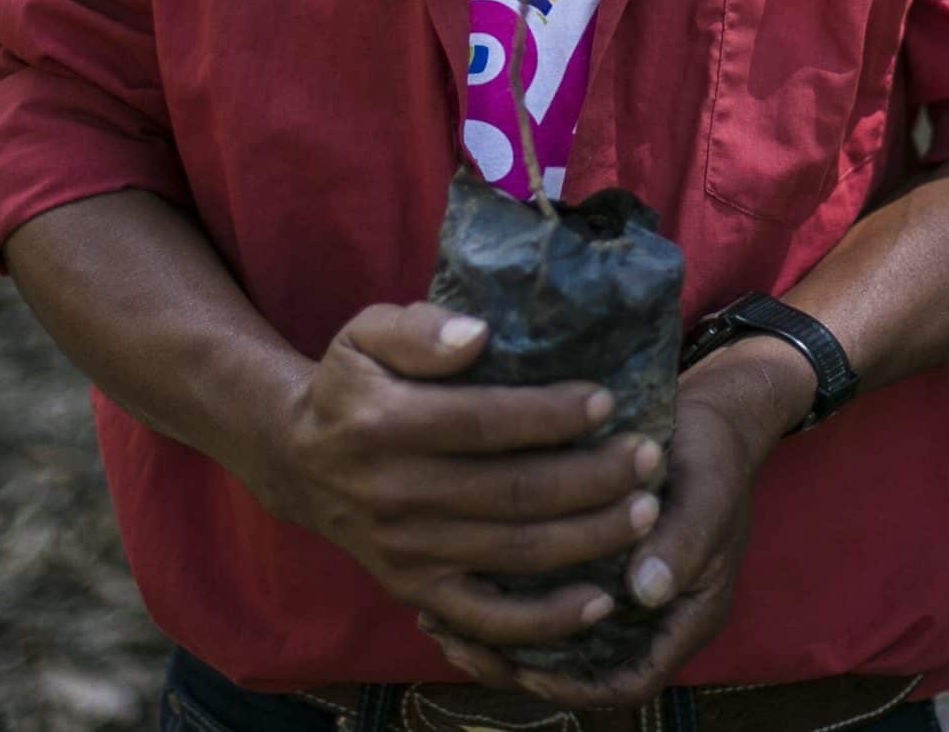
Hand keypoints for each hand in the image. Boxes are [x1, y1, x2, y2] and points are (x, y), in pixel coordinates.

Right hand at [261, 301, 667, 650]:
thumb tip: (477, 335)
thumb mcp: (363, 334)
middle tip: (649, 457)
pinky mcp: (416, 591)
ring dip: (590, 537)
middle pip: (514, 492)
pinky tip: (600, 600)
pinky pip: (488, 620)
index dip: (551, 415)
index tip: (607, 400)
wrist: (299, 463)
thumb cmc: (351, 388)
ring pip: (515, 552)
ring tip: (647, 512)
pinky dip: (546, 620)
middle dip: (594, 477)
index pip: (483, 422)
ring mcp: (408, 551)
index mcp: (384, 424)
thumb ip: (417, 328)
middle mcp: (396, 494)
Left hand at [417, 339, 809, 707]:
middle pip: (580, 672)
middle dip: (520, 668)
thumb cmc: (714, 454)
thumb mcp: (707, 493)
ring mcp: (615, 589)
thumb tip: (645, 590)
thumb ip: (682, 543)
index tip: (527, 667)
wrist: (710, 415)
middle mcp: (646, 615)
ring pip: (554, 638)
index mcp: (685, 615)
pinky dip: (504, 600)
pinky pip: (543, 598)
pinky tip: (456, 581)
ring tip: (443, 622)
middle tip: (461, 647)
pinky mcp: (589, 561)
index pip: (629, 683)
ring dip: (502, 638)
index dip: (576, 686)